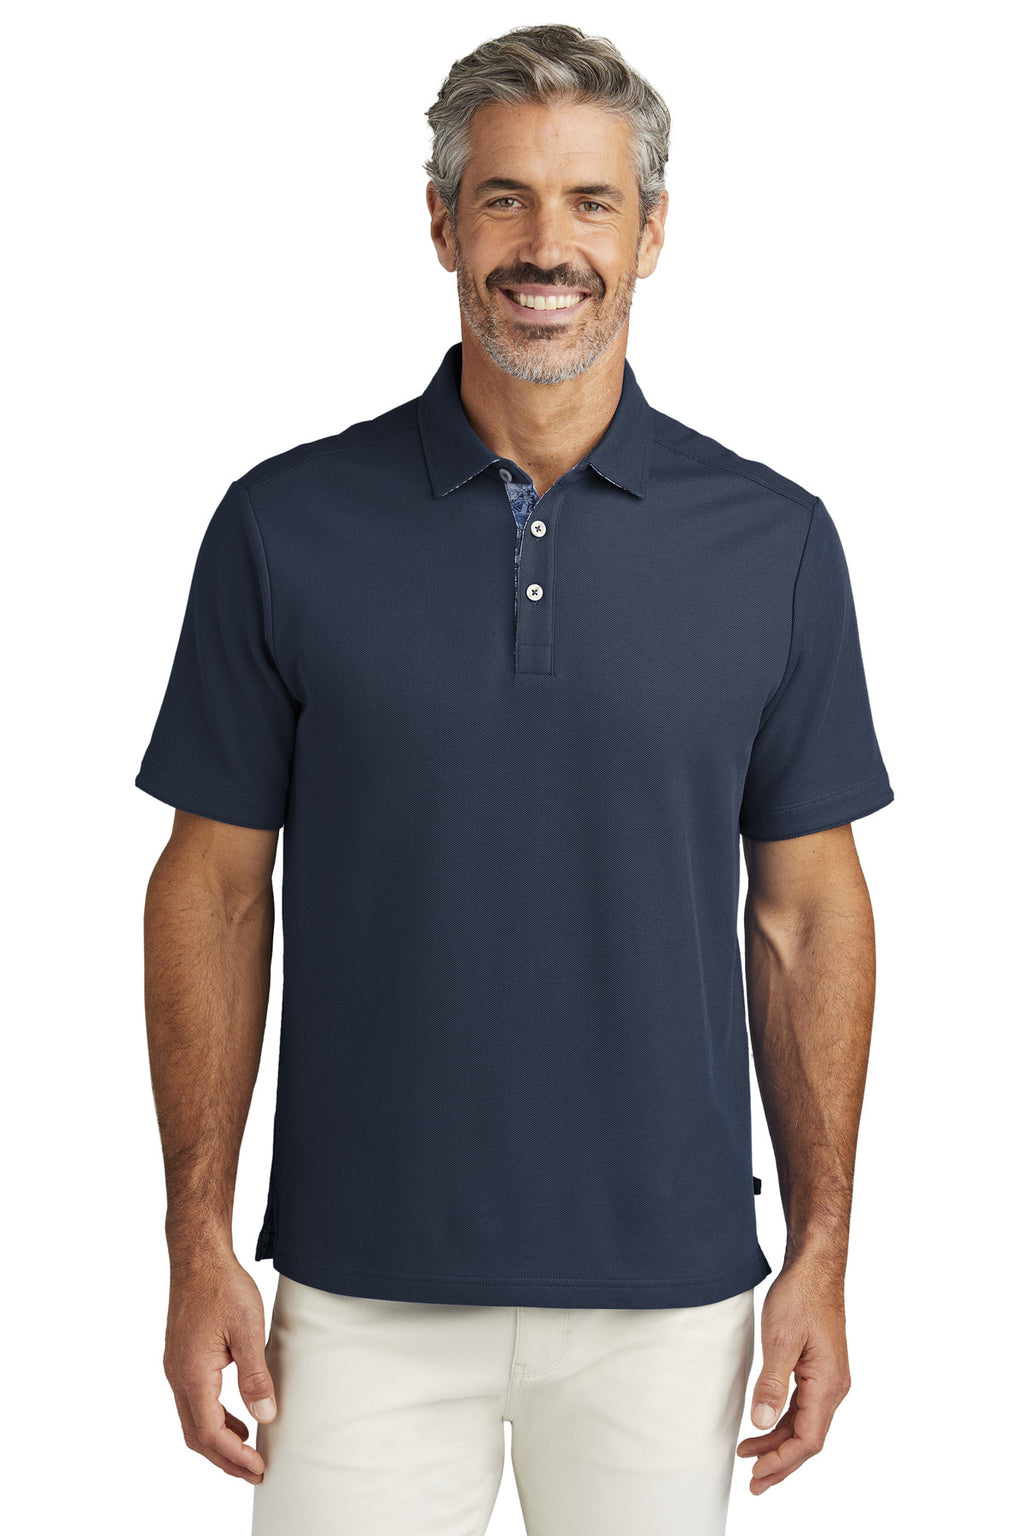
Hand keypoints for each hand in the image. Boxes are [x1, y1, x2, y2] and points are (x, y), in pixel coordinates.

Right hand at [163, 1251, 277, 1484]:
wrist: (198, 1258)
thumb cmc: (222, 1286)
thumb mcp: (248, 1329)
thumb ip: (255, 1375)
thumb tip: (265, 1417)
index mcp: (193, 1373)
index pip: (210, 1432)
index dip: (235, 1456)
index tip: (259, 1468)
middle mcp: (178, 1376)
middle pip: (197, 1435)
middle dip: (225, 1459)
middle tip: (255, 1472)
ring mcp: (176, 1368)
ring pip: (192, 1421)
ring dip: (218, 1441)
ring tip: (248, 1451)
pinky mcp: (181, 1360)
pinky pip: (193, 1403)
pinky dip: (213, 1419)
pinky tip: (235, 1418)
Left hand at [736, 1260, 850, 1493]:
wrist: (815, 1267)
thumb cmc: (800, 1296)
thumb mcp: (780, 1340)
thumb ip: (772, 1384)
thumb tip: (762, 1423)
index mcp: (828, 1385)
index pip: (808, 1440)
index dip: (782, 1460)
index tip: (757, 1473)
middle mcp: (834, 1387)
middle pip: (807, 1439)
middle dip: (780, 1462)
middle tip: (753, 1482)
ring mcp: (828, 1379)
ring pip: (804, 1424)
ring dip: (779, 1443)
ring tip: (750, 1455)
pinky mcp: (819, 1370)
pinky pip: (803, 1407)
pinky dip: (783, 1421)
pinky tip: (765, 1426)